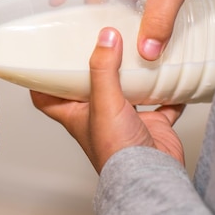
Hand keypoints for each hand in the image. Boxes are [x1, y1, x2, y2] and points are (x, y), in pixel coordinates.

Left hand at [31, 27, 184, 172]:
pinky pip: (161, 104)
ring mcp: (125, 120)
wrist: (150, 176)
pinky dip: (167, 91)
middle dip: (94, 66)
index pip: (47, 97)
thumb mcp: (103, 103)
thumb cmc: (117, 152)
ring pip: (127, 91)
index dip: (42, 80)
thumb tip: (105, 37)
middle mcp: (98, 116)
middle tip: (97, 41)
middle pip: (90, 87)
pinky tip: (172, 75)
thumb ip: (103, 69)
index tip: (43, 57)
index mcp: (76, 114)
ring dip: (132, 74)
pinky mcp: (151, 124)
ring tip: (135, 48)